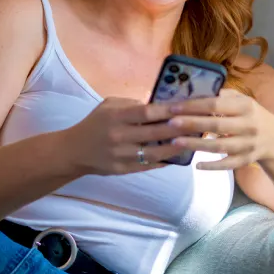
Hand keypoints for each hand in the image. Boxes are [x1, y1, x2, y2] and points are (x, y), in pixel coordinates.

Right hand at [64, 97, 196, 175]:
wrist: (74, 151)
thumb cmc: (95, 124)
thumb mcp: (108, 106)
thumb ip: (131, 103)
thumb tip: (159, 105)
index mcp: (115, 117)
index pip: (146, 112)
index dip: (168, 110)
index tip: (187, 107)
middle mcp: (119, 136)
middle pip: (155, 132)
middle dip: (179, 128)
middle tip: (199, 124)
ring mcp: (121, 155)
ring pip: (156, 152)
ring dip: (176, 147)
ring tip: (192, 142)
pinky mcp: (123, 170)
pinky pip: (148, 165)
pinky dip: (164, 161)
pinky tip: (177, 156)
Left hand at [166, 89, 273, 170]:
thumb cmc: (251, 115)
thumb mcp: (243, 101)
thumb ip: (223, 96)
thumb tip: (195, 90)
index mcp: (246, 107)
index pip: (216, 104)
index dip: (194, 106)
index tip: (174, 107)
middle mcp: (249, 125)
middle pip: (216, 125)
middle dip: (192, 124)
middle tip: (170, 123)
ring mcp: (249, 144)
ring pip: (220, 146)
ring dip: (196, 144)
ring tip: (175, 141)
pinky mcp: (247, 159)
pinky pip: (228, 164)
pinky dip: (213, 166)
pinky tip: (196, 165)